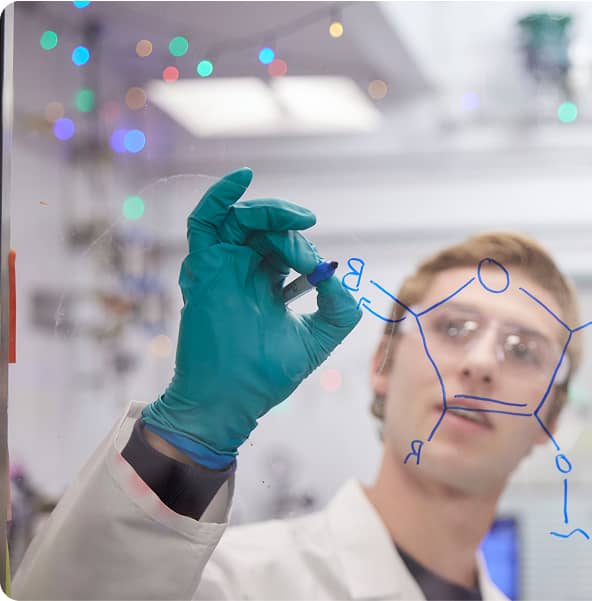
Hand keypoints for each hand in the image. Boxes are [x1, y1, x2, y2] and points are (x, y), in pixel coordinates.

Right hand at [141, 168, 360, 461]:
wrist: (231, 401)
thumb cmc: (268, 375)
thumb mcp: (319, 338)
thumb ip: (339, 306)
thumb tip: (335, 274)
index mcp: (268, 285)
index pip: (289, 249)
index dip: (306, 252)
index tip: (321, 271)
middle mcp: (243, 273)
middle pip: (264, 227)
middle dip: (288, 221)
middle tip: (308, 223)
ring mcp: (221, 268)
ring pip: (240, 219)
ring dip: (268, 210)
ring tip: (293, 218)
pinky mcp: (203, 269)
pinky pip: (204, 221)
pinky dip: (220, 196)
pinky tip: (242, 178)